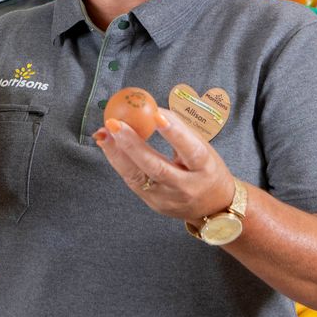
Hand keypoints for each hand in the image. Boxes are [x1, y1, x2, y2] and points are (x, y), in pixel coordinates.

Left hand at [93, 110, 234, 224]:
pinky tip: (108, 145)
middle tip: (114, 124)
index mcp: (205, 168)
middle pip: (156, 167)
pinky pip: (133, 181)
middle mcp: (186, 186)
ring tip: (103, 134)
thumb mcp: (202, 147)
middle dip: (132, 145)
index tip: (155, 115)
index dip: (174, 133)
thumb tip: (152, 109)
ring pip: (138, 177)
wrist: (212, 207)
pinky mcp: (153, 204)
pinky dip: (118, 161)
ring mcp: (167, 198)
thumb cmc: (206, 169)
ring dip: (117, 153)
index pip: (190, 150)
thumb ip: (179, 129)